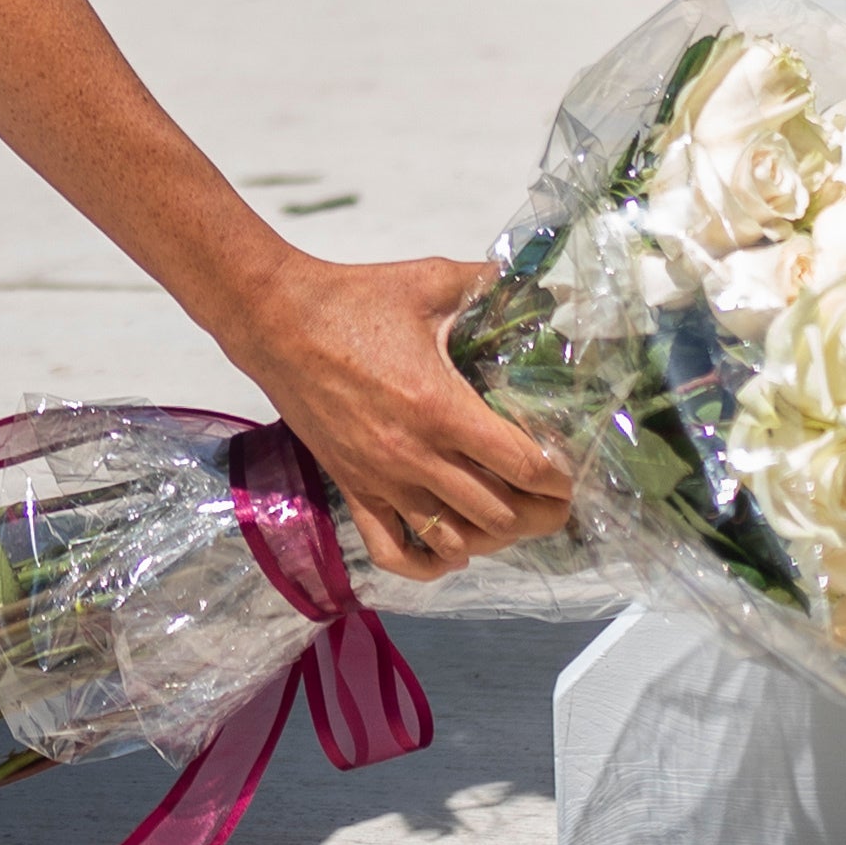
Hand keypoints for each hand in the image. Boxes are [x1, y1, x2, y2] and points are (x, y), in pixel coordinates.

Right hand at [220, 251, 572, 583]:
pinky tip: (451, 549)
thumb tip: (547, 288)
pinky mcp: (353, 489)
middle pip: (497, 513)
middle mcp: (415, 455)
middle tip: (552, 495)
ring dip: (490, 535)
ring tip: (509, 515)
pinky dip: (429, 563)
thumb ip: (490, 285)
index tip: (568, 468)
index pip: (520, 464)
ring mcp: (382, 480)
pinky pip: (393, 552)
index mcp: (441, 407)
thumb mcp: (430, 281)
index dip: (556, 474)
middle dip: (536, 510)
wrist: (277, 322)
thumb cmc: (355, 299)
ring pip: (454, 541)